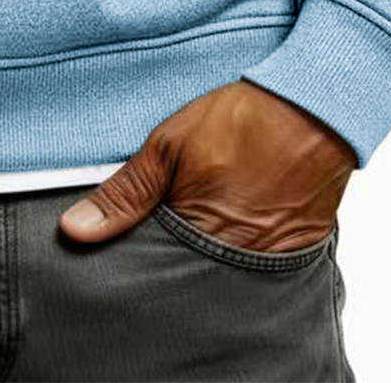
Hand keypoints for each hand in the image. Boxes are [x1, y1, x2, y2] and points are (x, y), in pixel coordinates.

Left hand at [58, 78, 356, 252]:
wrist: (314, 109)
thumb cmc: (241, 120)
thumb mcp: (169, 146)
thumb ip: (125, 193)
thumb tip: (76, 231)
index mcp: (195, 235)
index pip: (147, 271)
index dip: (131, 258)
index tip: (113, 249)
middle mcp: (230, 260)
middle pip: (180, 280)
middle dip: (164, 264)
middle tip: (159, 232)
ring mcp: (262, 264)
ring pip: (213, 279)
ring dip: (198, 260)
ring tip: (194, 227)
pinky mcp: (287, 260)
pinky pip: (249, 272)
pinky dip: (233, 255)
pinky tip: (225, 229)